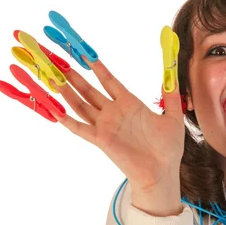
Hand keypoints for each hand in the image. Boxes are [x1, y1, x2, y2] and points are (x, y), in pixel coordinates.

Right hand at [52, 56, 184, 213]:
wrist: (162, 172)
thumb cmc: (168, 148)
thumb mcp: (173, 117)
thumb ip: (171, 96)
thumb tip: (174, 76)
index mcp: (130, 104)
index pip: (109, 80)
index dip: (96, 66)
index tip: (84, 52)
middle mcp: (114, 113)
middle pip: (89, 90)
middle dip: (73, 75)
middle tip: (58, 59)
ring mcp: (106, 126)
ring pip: (80, 105)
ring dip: (66, 92)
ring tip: (52, 76)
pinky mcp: (101, 140)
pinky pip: (80, 129)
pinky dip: (67, 120)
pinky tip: (54, 110)